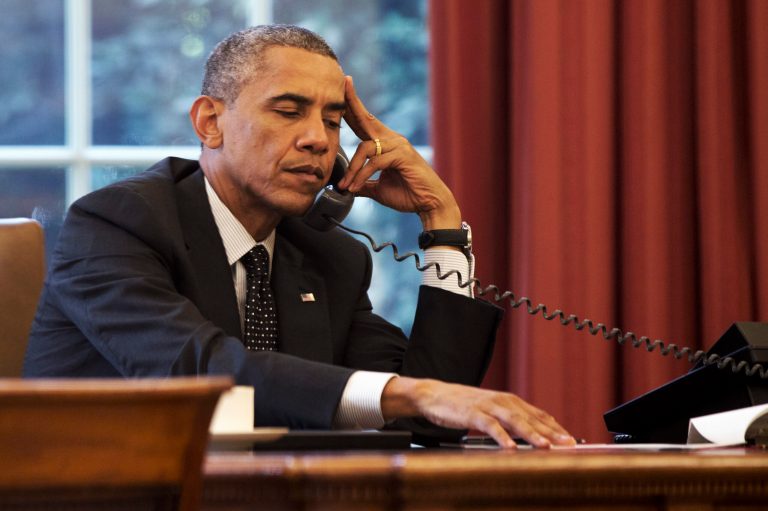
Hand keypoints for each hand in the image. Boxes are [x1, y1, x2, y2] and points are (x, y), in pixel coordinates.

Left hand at [339, 76, 460, 229]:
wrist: (429, 203)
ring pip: (365, 148)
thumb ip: (363, 184)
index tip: (344, 87)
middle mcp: (392, 139)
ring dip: (352, 169)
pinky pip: (374, 162)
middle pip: (366, 118)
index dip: (353, 107)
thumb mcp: (378, 189)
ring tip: (345, 186)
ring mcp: (398, 145)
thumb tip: (346, 187)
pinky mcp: (402, 155)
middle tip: (344, 81)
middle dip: (352, 101)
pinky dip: (361, 176)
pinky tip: (355, 188)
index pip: (365, 123)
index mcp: (386, 143)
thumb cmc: (408, 194)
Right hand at [381, 377, 575, 447]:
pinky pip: (490, 427)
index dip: (556, 427)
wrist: (434, 395)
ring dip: (532, 434)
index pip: (539, 414)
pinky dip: (502, 437)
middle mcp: (502, 401)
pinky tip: (510, 448)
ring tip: (546, 447)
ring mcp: (488, 406)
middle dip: (552, 432)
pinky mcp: (472, 413)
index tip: (572, 440)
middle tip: (569, 444)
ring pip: (515, 421)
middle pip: (532, 418)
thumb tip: (532, 435)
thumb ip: (510, 420)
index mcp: (509, 401)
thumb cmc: (463, 405)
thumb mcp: (491, 410)